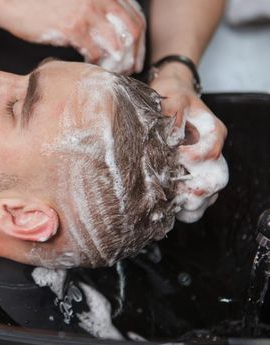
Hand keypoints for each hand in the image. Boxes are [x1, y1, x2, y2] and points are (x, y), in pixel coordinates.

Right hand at [0, 0, 145, 73]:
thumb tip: (111, 32)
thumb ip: (95, 9)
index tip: (136, 55)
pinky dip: (98, 63)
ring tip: (113, 73)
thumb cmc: (41, 3)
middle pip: (132, 31)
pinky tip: (93, 68)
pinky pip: (95, 51)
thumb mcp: (75, 0)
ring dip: (118, 63)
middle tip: (130, 69)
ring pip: (117, 44)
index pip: (134, 16)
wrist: (12, 1)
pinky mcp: (72, 27)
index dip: (139, 40)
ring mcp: (87, 12)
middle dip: (135, 54)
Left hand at [149, 64, 227, 222]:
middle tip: (175, 195)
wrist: (173, 96)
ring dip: (193, 203)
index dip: (188, 160)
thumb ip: (173, 114)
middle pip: (216, 180)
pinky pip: (202, 199)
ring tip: (174, 207)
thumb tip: (171, 137)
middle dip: (196, 191)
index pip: (208, 154)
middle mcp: (214, 151)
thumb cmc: (172, 97)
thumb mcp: (171, 99)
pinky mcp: (198, 175)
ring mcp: (208, 165)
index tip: (168, 161)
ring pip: (211, 194)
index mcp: (213, 132)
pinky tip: (174, 209)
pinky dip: (190, 207)